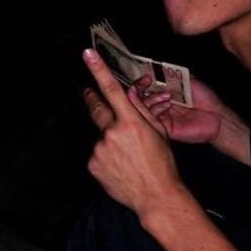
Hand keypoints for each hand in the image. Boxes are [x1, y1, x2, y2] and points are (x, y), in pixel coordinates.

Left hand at [83, 49, 182, 216]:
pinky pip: (97, 155)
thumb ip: (141, 111)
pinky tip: (121, 167)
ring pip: (101, 137)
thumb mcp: (158, 133)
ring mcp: (99, 150)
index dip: (99, 70)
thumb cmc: (162, 164)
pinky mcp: (93, 165)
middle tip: (88, 92)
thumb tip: (128, 96)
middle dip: (92, 99)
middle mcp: (112, 134)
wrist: (156, 196)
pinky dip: (106, 157)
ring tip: (127, 157)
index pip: (112, 90)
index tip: (88, 55)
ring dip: (109, 140)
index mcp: (130, 123)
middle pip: (97, 109)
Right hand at [133, 73, 226, 144]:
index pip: (143, 88)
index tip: (146, 76)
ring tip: (167, 97)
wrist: (216, 115)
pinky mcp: (163, 127)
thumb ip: (169, 74)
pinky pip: (150, 119)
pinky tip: (167, 105)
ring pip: (141, 108)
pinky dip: (156, 109)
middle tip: (147, 82)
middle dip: (140, 89)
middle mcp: (159, 105)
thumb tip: (153, 65)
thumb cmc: (205, 98)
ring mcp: (160, 117)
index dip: (140, 82)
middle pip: (137, 98)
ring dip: (151, 99)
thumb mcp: (186, 79)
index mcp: (163, 94)